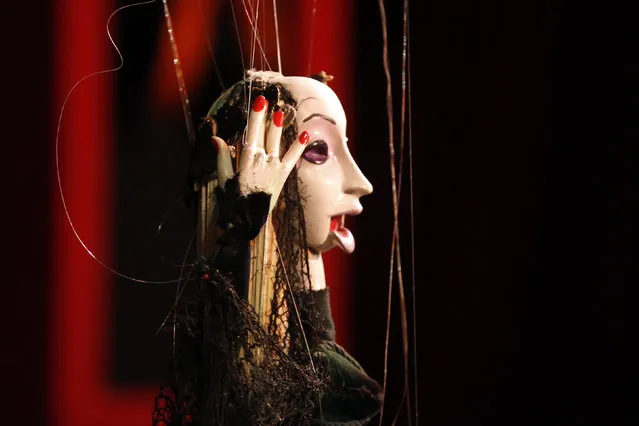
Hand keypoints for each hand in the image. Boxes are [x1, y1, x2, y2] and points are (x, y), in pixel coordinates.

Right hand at [213, 95, 308, 212]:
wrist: (249, 221)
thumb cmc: (233, 200)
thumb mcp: (224, 178)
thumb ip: (222, 157)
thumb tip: (216, 139)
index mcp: (246, 159)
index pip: (252, 133)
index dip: (256, 116)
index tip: (259, 102)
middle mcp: (262, 161)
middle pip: (264, 134)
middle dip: (265, 117)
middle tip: (267, 99)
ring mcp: (274, 168)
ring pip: (276, 142)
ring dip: (278, 127)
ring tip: (281, 112)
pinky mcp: (283, 176)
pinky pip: (292, 158)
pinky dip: (298, 146)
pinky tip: (305, 134)